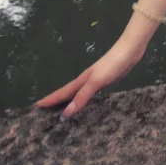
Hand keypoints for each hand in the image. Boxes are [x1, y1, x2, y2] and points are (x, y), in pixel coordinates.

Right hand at [32, 34, 147, 120]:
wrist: (129, 51)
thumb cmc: (111, 64)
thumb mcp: (96, 81)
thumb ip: (82, 97)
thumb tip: (65, 113)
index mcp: (81, 81)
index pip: (61, 93)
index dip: (49, 100)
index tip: (35, 106)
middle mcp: (85, 81)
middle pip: (67, 93)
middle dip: (56, 102)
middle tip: (45, 113)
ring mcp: (95, 81)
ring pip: (77, 94)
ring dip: (69, 102)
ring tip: (61, 112)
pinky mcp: (105, 82)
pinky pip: (89, 94)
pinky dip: (83, 100)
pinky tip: (86, 105)